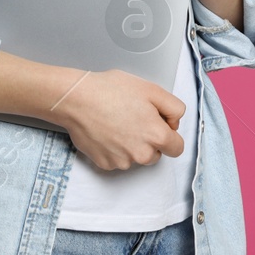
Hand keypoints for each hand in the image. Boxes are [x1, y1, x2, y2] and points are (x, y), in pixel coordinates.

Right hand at [44, 67, 185, 170]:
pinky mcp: (105, 164)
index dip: (170, 134)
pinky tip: (107, 131)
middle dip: (150, 140)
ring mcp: (122, 162)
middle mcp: (142, 154)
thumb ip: (174, 108)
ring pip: (136, 157)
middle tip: (135, 119)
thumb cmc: (112, 91)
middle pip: (156, 153)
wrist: (77, 99)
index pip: (177, 148)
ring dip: (132, 145)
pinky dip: (115, 149)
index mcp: (157, 136)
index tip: (160, 124)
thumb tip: (174, 123)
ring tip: (118, 123)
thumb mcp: (152, 90)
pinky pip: (118, 160)